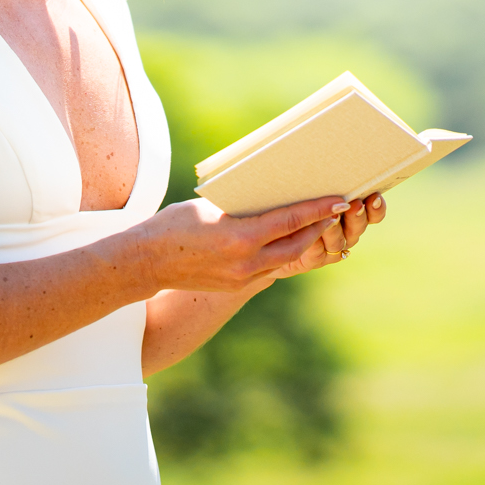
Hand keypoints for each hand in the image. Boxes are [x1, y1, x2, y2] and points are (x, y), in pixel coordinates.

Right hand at [136, 196, 343, 293]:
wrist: (147, 262)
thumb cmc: (174, 224)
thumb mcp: (211, 208)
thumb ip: (243, 209)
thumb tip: (272, 200)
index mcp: (240, 237)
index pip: (289, 220)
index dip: (317, 209)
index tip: (338, 200)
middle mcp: (246, 262)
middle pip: (296, 243)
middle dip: (319, 227)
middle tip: (336, 210)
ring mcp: (242, 278)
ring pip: (286, 259)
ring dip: (304, 241)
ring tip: (318, 224)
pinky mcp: (237, 285)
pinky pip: (269, 268)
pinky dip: (282, 253)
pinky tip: (290, 240)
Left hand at [268, 193, 385, 279]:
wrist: (268, 229)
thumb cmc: (292, 199)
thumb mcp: (310, 188)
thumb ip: (324, 183)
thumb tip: (334, 159)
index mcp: (351, 213)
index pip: (373, 213)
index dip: (377, 208)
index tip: (374, 196)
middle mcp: (344, 232)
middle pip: (358, 227)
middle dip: (357, 216)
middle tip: (353, 204)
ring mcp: (329, 248)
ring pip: (340, 242)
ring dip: (336, 230)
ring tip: (331, 218)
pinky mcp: (311, 260)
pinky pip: (318, 255)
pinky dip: (316, 245)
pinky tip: (312, 236)